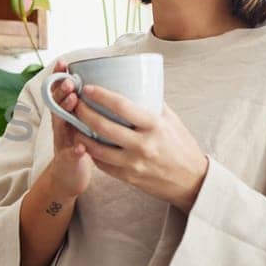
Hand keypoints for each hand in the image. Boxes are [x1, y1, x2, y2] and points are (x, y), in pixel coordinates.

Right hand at [43, 61, 93, 198]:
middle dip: (62, 91)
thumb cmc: (82, 146)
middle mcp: (62, 126)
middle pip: (58, 104)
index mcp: (67, 115)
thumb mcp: (83, 123)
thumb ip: (90, 105)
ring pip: (62, 126)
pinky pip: (71, 156)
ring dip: (66, 112)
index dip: (60, 77)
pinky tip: (80, 147)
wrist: (68, 177)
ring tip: (73, 101)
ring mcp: (63, 143)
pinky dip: (74, 151)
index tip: (64, 62)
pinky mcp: (68, 161)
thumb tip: (110, 81)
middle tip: (69, 81)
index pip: (61, 92)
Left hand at [62, 84, 209, 210]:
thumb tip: (134, 84)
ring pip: (96, 148)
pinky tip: (85, 142)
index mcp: (155, 126)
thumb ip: (152, 104)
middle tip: (74, 103)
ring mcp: (134, 163)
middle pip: (102, 126)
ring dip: (80, 134)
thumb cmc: (182, 146)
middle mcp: (143, 145)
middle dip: (83, 112)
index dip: (101, 95)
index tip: (88, 88)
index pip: (122, 106)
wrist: (191, 181)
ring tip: (73, 123)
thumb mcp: (172, 121)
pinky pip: (102, 164)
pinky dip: (91, 152)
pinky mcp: (128, 177)